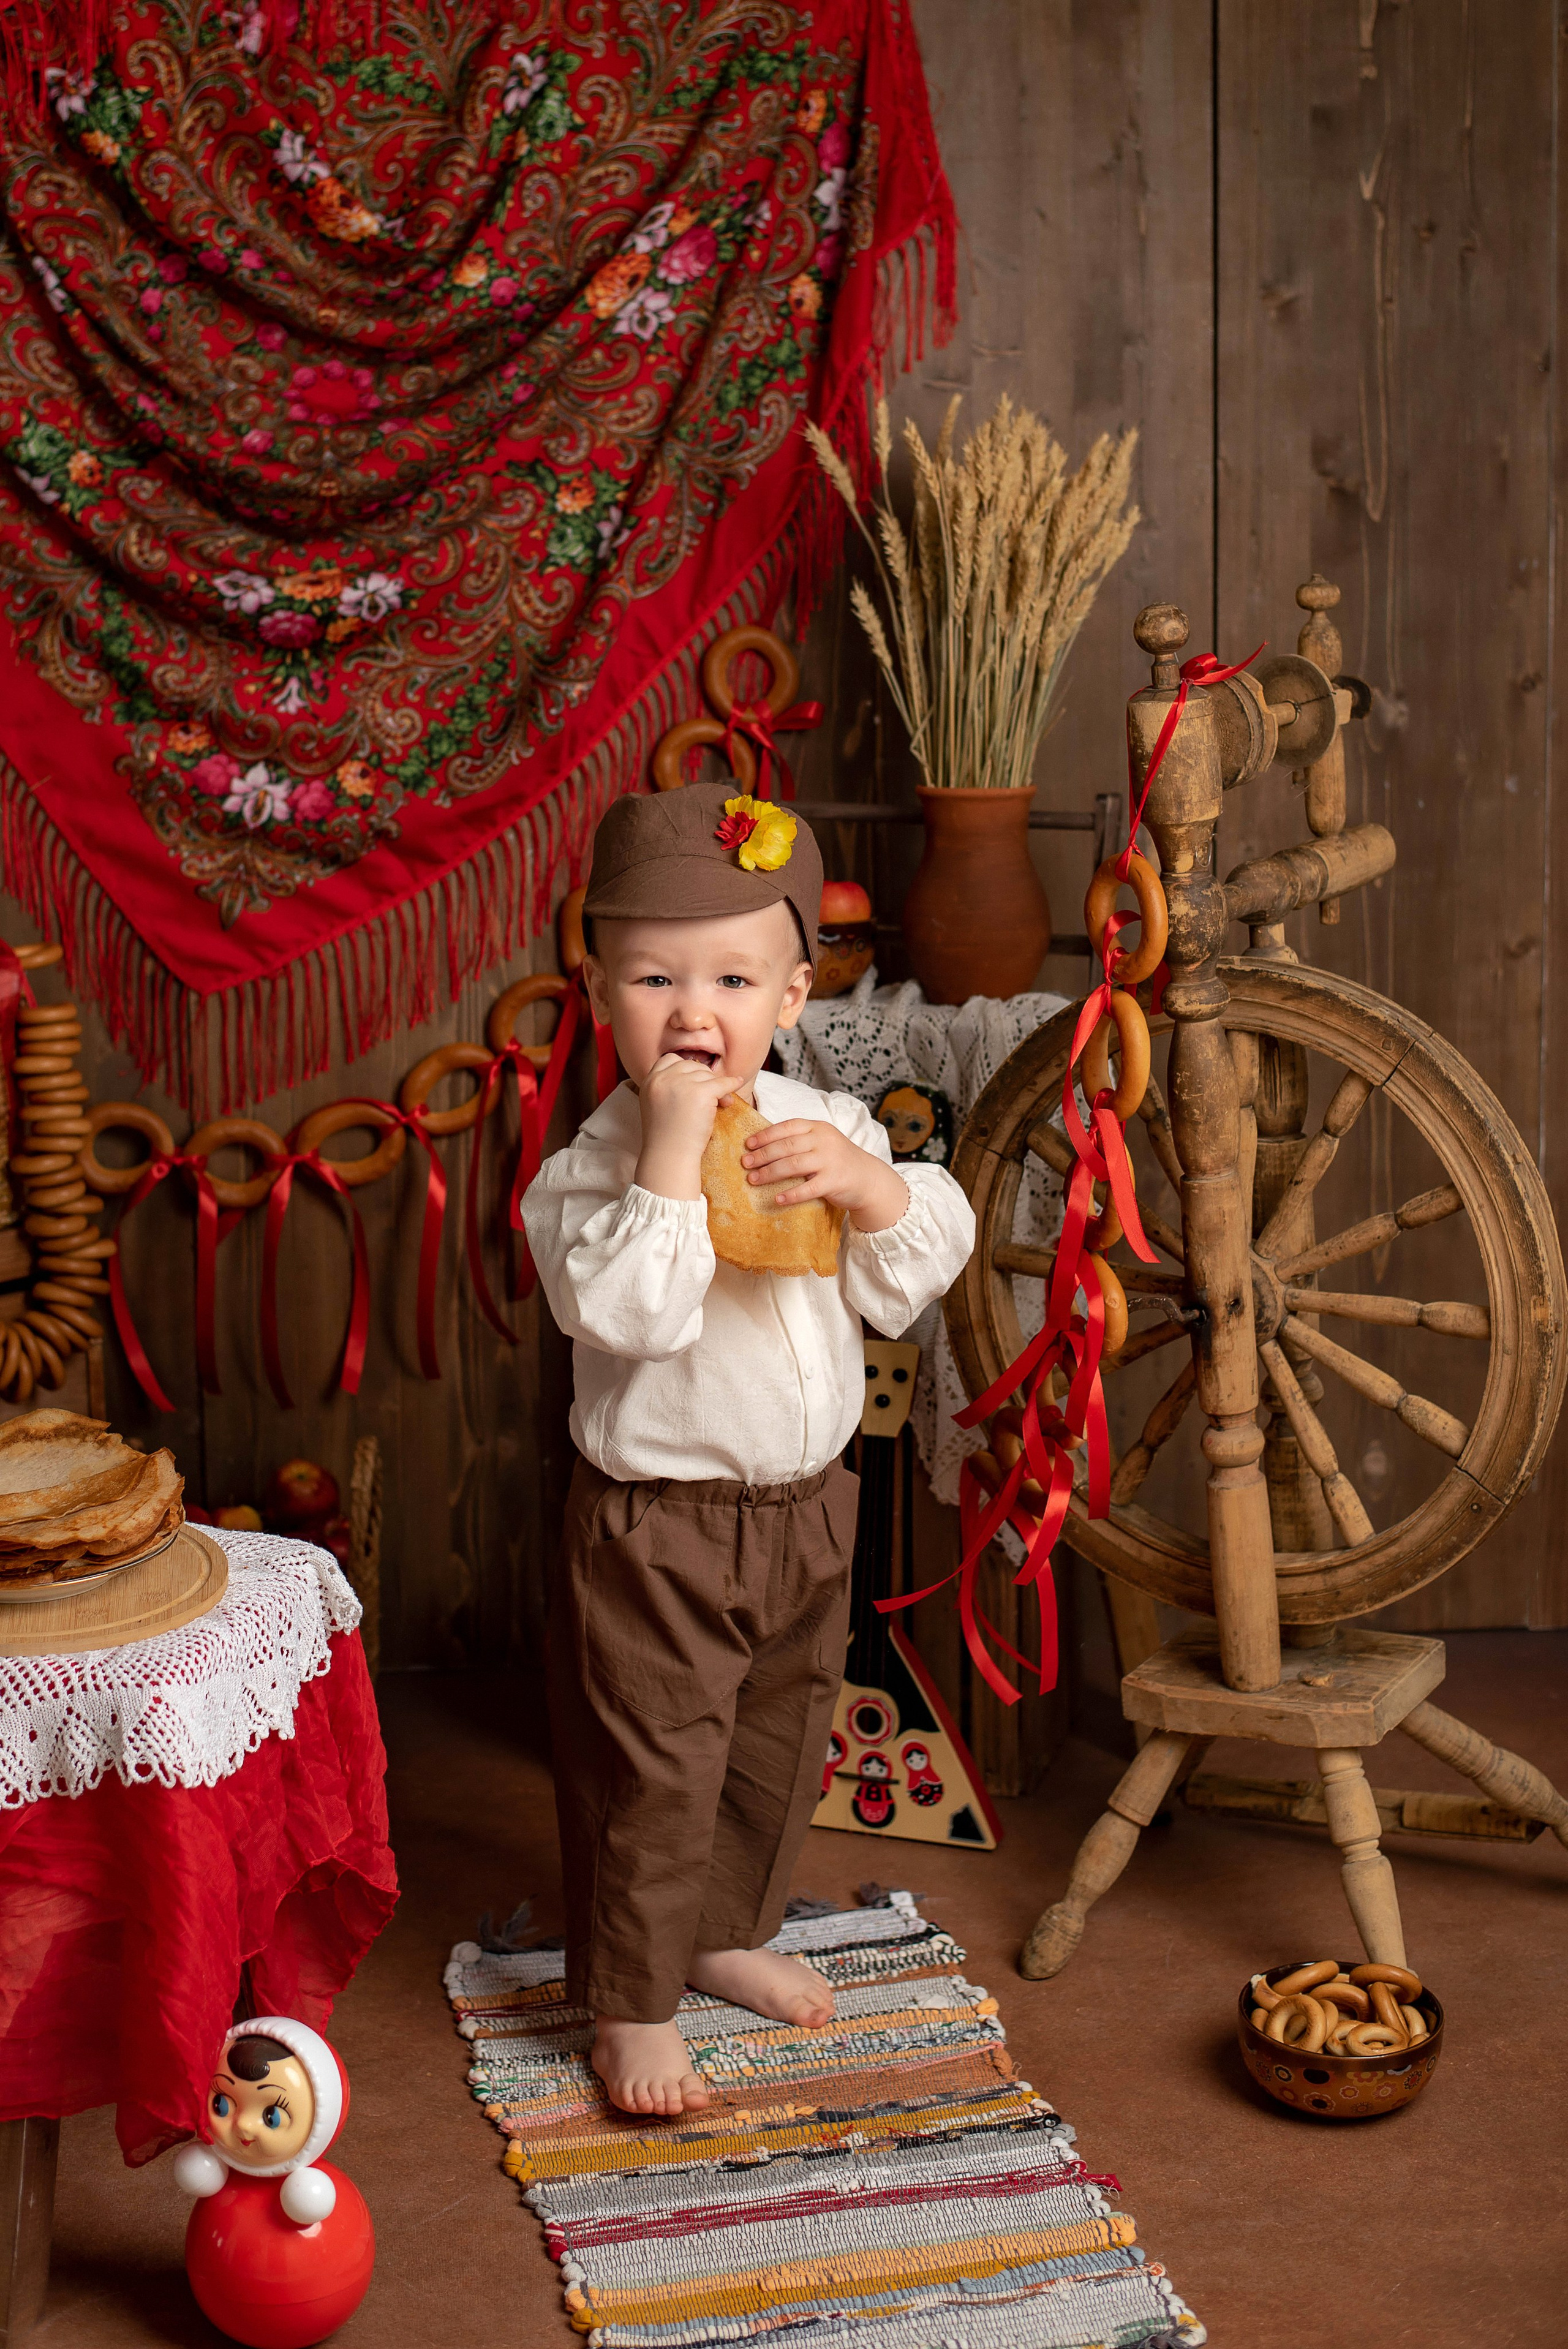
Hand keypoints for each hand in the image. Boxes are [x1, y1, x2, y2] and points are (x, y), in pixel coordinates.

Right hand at [635, 1052, 735, 1199]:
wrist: (669, 1157)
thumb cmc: (666, 1138)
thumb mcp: (657, 1105)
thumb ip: (668, 1088)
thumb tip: (700, 1075)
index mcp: (649, 1081)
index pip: (669, 1059)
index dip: (685, 1069)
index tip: (695, 1081)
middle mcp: (662, 1078)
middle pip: (691, 1065)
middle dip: (704, 1078)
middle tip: (714, 1096)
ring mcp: (680, 1084)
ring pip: (707, 1075)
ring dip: (717, 1087)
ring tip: (722, 1104)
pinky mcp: (699, 1093)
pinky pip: (722, 1083)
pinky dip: (731, 1084)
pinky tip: (737, 1085)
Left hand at [743, 1119, 908, 1232]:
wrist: (867, 1178)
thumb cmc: (837, 1161)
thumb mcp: (822, 1142)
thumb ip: (799, 1141)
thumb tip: (762, 1147)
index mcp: (818, 1128)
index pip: (787, 1127)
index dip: (765, 1135)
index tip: (748, 1144)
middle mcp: (824, 1141)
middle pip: (786, 1147)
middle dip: (762, 1155)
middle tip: (745, 1163)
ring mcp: (830, 1161)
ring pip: (793, 1165)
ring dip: (769, 1173)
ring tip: (753, 1179)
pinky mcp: (834, 1181)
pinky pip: (808, 1188)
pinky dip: (791, 1194)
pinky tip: (777, 1199)